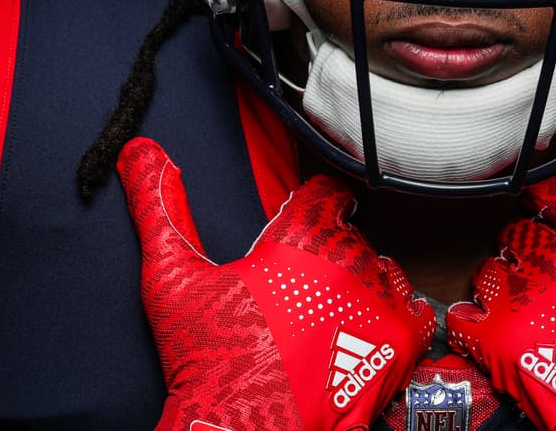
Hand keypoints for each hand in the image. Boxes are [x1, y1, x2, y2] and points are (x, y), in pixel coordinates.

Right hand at [116, 137, 435, 430]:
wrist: (244, 430)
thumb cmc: (209, 361)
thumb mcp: (172, 276)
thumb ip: (159, 207)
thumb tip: (140, 152)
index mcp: (302, 237)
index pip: (326, 192)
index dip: (312, 204)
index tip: (303, 217)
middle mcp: (348, 261)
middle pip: (351, 235)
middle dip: (328, 253)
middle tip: (299, 285)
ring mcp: (379, 302)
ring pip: (381, 270)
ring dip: (361, 284)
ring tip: (326, 313)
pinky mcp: (401, 342)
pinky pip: (415, 308)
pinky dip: (395, 316)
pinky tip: (365, 330)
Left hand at [447, 165, 555, 430]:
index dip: (548, 200)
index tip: (545, 206)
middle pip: (518, 230)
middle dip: (527, 244)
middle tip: (540, 265)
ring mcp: (526, 303)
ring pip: (490, 267)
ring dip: (500, 279)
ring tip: (518, 297)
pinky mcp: (501, 344)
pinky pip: (466, 315)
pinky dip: (471, 317)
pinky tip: (488, 325)